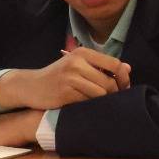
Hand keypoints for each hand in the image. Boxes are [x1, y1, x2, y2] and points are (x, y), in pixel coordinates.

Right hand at [0, 48, 130, 110]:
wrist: (30, 86)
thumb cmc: (59, 76)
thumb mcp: (79, 65)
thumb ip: (102, 66)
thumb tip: (128, 68)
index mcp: (83, 52)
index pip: (115, 64)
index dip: (123, 78)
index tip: (124, 86)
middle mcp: (76, 62)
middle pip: (109, 82)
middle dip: (116, 93)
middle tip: (115, 99)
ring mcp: (70, 78)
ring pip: (100, 93)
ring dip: (104, 101)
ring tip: (102, 103)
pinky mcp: (64, 93)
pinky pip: (88, 102)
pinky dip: (91, 105)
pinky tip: (88, 105)